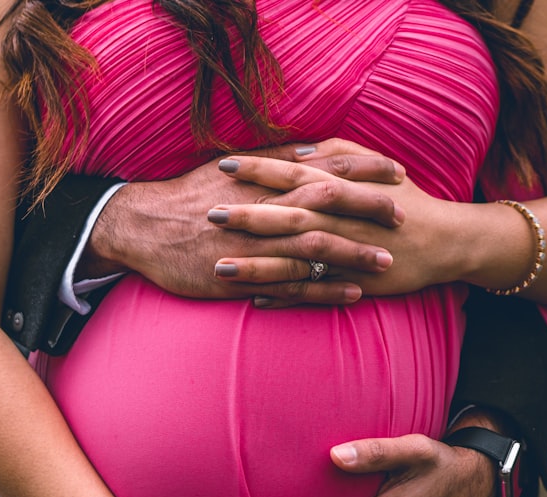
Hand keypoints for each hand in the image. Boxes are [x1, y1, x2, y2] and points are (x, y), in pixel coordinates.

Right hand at [80, 142, 405, 304]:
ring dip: (354, 254)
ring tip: (388, 261)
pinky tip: (353, 294)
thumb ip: (271, 162)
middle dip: (369, 209)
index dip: (363, 168)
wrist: (142, 227)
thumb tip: (309, 151)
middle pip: (328, 205)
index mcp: (264, 179)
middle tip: (404, 214)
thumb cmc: (187, 196)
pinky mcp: (245, 276)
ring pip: (315, 247)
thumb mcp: (228, 168)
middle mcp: (265, 208)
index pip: (324, 167)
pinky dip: (325, 288)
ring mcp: (257, 244)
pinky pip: (294, 284)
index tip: (396, 170)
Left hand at [210, 139, 465, 305]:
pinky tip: (255, 300)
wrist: (444, 242)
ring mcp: (344, 255)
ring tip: (220, 266)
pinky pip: (313, 293)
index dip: (259, 168)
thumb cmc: (406, 200)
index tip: (224, 163)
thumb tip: (300, 150)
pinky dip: (285, 297)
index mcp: (342, 188)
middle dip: (248, 216)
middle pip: (288, 215)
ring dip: (257, 264)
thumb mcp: (375, 167)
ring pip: (294, 260)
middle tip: (210, 213)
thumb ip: (337, 154)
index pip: (294, 172)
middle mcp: (339, 221)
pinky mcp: (351, 283)